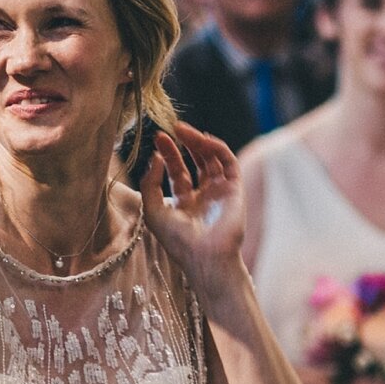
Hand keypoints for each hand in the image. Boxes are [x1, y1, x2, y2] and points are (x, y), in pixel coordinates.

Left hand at [139, 121, 244, 294]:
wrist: (205, 255)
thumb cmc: (177, 240)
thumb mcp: (152, 211)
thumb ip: (150, 184)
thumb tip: (156, 158)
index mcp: (185, 204)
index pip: (178, 173)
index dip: (169, 155)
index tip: (158, 139)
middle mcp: (204, 196)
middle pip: (195, 162)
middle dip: (183, 144)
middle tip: (171, 129)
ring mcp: (220, 192)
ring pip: (211, 159)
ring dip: (198, 142)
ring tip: (182, 130)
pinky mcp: (234, 188)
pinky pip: (228, 162)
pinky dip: (217, 147)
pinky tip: (203, 139)